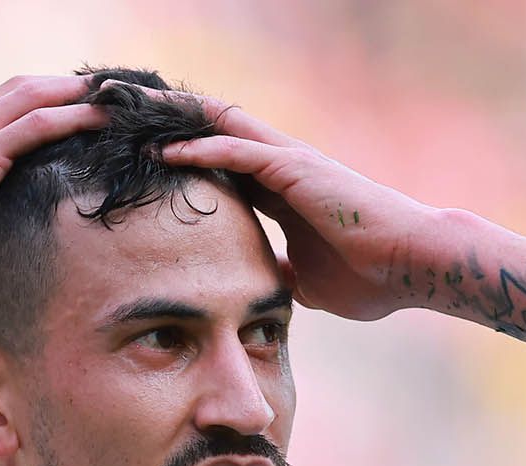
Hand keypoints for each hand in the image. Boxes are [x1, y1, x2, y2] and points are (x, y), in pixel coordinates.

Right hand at [0, 76, 107, 312]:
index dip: (39, 100)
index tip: (75, 106)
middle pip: (19, 89)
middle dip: (64, 85)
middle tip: (107, 92)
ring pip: (30, 97)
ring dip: (76, 93)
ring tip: (116, 97)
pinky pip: (33, 126)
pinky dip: (71, 117)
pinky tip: (101, 119)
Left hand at [148, 88, 445, 320]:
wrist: (414, 266)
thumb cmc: (372, 277)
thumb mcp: (307, 282)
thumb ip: (278, 275)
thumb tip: (256, 294)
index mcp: (276, 189)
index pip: (213, 160)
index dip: (172, 152)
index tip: (130, 151)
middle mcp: (278, 165)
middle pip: (207, 129)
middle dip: (159, 118)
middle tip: (111, 111)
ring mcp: (287, 162)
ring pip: (217, 127)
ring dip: (169, 120)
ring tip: (122, 114)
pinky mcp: (298, 170)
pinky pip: (240, 153)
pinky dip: (201, 150)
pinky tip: (164, 150)